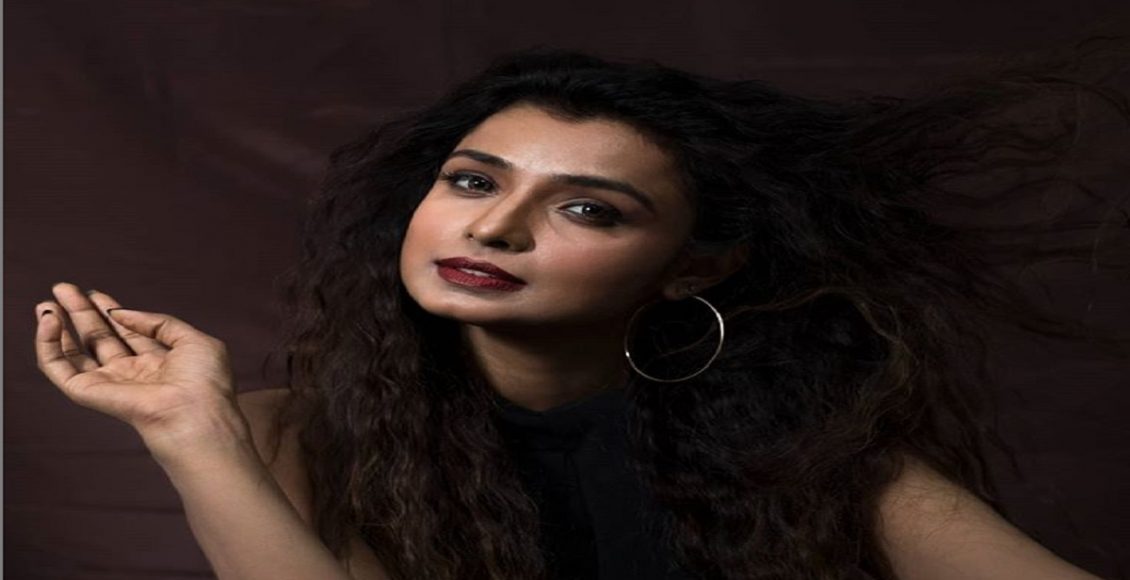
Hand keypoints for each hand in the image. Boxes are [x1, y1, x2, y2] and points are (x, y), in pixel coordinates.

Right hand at [33, 283, 246, 461]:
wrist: (196, 414)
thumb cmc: (205, 383)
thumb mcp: (192, 340)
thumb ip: (158, 322)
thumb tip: (120, 313)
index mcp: (159, 362)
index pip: (127, 333)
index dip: (110, 311)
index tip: (94, 292)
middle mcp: (133, 373)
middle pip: (99, 338)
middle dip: (81, 313)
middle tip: (63, 289)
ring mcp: (110, 383)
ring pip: (75, 353)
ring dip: (59, 327)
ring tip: (46, 304)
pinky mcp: (89, 393)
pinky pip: (60, 367)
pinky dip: (49, 344)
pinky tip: (50, 320)